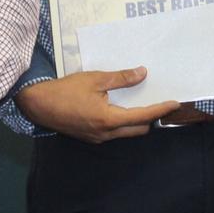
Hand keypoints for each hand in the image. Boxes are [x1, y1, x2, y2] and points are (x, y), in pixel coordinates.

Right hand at [16, 68, 177, 143]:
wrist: (38, 104)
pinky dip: (122, 122)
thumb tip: (142, 74)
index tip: (175, 103)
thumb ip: (121, 78)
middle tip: (158, 102)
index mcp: (109, 119)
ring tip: (140, 103)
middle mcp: (106, 134)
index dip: (161, 109)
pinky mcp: (90, 137)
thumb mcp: (95, 79)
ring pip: (126, 132)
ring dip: (136, 121)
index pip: (143, 116)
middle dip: (151, 118)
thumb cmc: (66, 90)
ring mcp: (98, 138)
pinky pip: (114, 132)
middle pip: (138, 129)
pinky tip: (118, 108)